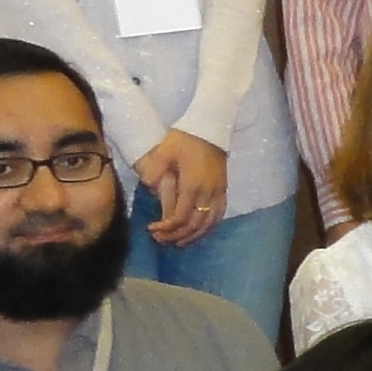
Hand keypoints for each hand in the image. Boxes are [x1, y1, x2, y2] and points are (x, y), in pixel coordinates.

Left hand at [134, 129, 230, 246]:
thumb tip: (148, 186)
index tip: (152, 229)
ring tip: (178, 242)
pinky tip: (198, 231)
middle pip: (193, 225)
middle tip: (160, 239)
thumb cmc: (185, 138)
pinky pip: (218, 216)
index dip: (166, 228)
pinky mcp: (223, 190)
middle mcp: (207, 193)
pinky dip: (208, 228)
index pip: (180, 216)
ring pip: (208, 224)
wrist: (211, 128)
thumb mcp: (165, 150)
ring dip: (193, 236)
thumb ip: (155, 169)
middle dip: (176, 235)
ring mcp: (217, 193)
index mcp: (192, 185)